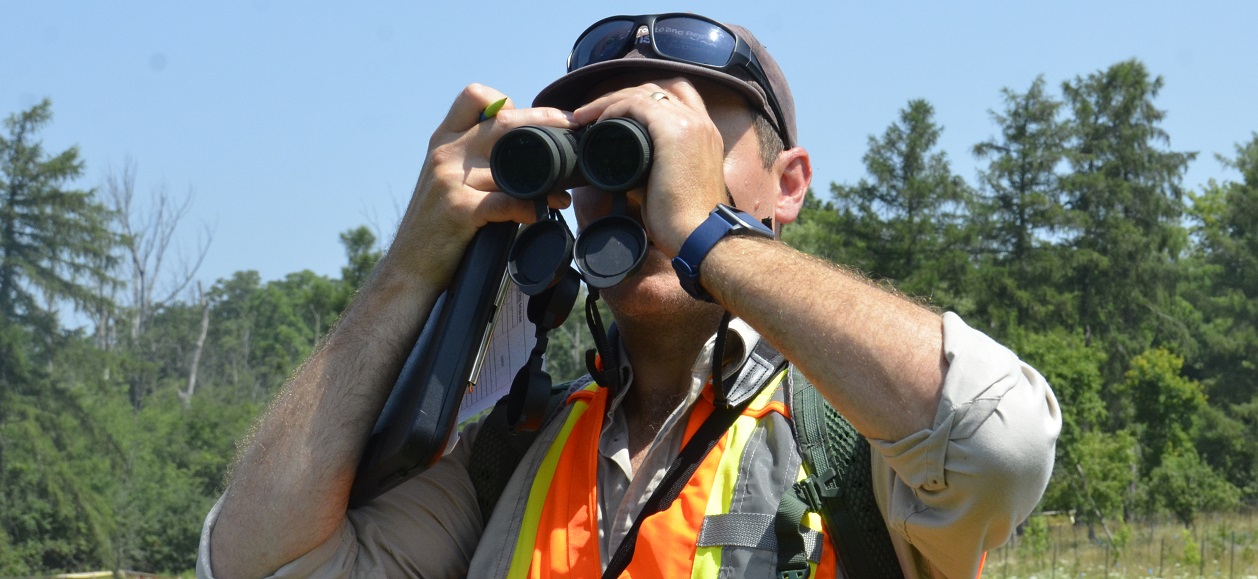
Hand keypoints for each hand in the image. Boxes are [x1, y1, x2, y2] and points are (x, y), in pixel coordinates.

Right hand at [386, 84, 577, 290]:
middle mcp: (445, 153)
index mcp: (444, 141)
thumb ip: (476, 160)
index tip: (531, 119)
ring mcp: (450, 179)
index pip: (474, 96)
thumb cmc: (438, 226)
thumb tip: (525, 153)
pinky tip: (540, 213)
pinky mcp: (458, 209)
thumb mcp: (448, 180)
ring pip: (511, 163)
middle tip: (571, 129)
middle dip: (545, 121)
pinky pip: (506, 201)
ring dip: (547, 178)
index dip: (507, 101)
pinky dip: (530, 207)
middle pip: (504, 121)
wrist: (408, 267)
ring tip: (564, 192)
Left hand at [573, 79, 727, 256]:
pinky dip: (613, 108)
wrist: (699, 234)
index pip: (677, 96)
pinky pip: (636, 105)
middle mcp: (702, 123)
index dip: (644, 100)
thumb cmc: (684, 221)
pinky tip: (599, 122)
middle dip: (623, 96)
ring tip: (586, 116)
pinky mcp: (674, 130)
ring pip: (644, 93)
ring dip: (612, 100)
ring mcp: (690, 123)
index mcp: (705, 134)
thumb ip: (651, 168)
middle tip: (593, 112)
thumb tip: (623, 168)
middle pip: (658, 90)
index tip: (616, 113)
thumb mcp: (669, 184)